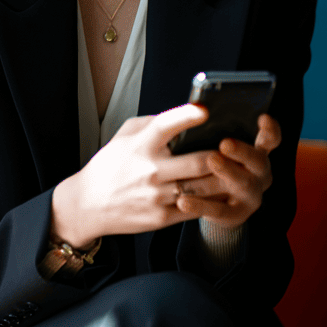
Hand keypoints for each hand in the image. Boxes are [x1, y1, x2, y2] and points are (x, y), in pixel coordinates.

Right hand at [51, 102, 222, 246]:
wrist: (88, 205)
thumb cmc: (110, 166)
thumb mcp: (124, 136)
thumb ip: (152, 123)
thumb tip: (184, 116)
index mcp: (141, 146)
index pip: (166, 126)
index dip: (186, 116)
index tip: (204, 109)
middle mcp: (150, 170)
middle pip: (199, 162)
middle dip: (222, 156)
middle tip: (237, 149)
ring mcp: (157, 196)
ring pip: (203, 187)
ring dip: (224, 178)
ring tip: (238, 170)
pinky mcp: (162, 217)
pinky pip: (197, 208)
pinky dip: (213, 200)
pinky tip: (223, 191)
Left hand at [171, 113, 280, 229]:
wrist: (213, 204)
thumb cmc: (212, 165)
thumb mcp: (217, 148)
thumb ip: (212, 134)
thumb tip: (195, 111)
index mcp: (257, 153)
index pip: (270, 140)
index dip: (270, 130)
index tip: (263, 117)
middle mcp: (259, 174)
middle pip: (258, 161)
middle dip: (243, 151)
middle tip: (225, 143)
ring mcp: (249, 196)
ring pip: (242, 183)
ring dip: (226, 172)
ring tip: (210, 160)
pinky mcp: (234, 216)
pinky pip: (218, 210)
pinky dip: (200, 205)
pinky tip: (183, 201)